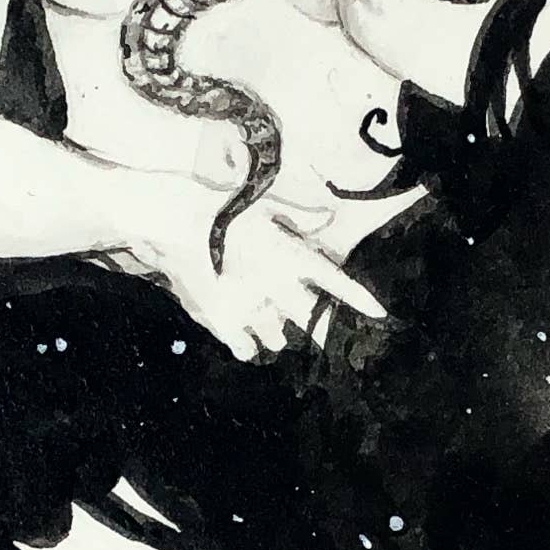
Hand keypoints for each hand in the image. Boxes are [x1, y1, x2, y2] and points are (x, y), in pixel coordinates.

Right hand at [110, 175, 388, 361]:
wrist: (169, 219)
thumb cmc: (214, 203)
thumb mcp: (262, 201)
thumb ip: (298, 213)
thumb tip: (327, 216)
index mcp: (289, 254)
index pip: (335, 279)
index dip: (359, 298)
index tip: (380, 313)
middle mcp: (276, 285)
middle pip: (309, 318)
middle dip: (315, 324)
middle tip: (315, 327)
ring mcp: (249, 306)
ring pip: (278, 337)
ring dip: (278, 332)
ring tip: (271, 325)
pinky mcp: (222, 321)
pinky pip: (246, 348)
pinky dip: (248, 345)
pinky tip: (246, 341)